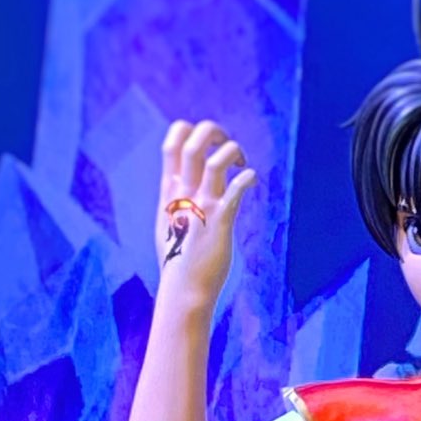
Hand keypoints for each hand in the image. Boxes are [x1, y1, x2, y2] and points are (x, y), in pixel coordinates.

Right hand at [155, 118, 256, 305]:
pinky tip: (252, 180)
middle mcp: (184, 193)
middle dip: (213, 132)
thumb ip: (174, 201)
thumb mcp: (168, 222)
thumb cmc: (178, 260)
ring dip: (233, 151)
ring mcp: (202, 206)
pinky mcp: (220, 221)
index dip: (189, 131)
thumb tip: (179, 190)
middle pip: (192, 142)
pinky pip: (236, 189)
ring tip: (242, 163)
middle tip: (227, 145)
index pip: (172, 143)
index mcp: (170, 190)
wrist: (183, 289)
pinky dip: (248, 178)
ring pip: (216, 160)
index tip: (206, 144)